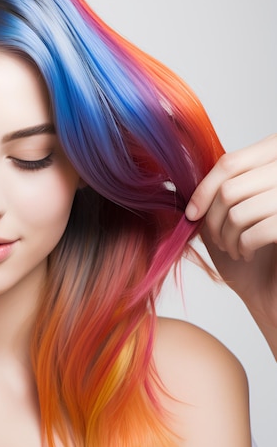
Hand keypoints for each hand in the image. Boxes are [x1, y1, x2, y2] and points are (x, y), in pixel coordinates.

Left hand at [186, 134, 276, 355]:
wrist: (271, 286)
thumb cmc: (249, 250)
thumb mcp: (229, 212)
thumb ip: (217, 191)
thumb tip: (180, 178)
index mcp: (273, 160)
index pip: (231, 162)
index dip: (204, 189)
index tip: (191, 214)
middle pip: (230, 188)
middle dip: (213, 219)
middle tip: (216, 238)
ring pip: (239, 211)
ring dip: (225, 235)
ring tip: (231, 247)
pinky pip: (258, 231)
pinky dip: (244, 246)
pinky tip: (246, 254)